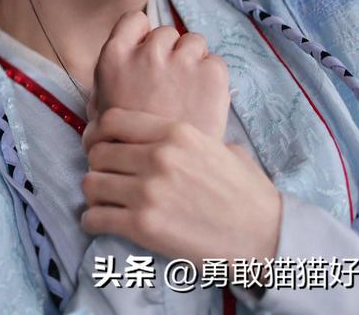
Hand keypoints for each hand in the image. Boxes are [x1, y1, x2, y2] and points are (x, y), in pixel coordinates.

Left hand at [79, 107, 281, 272]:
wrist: (267, 238)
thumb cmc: (250, 196)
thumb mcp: (222, 149)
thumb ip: (189, 138)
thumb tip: (169, 136)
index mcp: (176, 133)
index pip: (112, 120)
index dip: (98, 133)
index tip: (99, 144)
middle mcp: (158, 156)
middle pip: (98, 152)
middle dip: (98, 166)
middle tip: (106, 178)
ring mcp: (149, 191)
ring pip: (90, 183)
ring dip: (94, 194)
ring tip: (104, 202)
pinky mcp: (144, 225)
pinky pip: (94, 217)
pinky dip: (92, 221)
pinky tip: (100, 223)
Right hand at [89, 10, 230, 140]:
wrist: (164, 175)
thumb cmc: (127, 146)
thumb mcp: (100, 111)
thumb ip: (107, 82)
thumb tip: (117, 65)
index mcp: (113, 58)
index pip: (134, 20)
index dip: (142, 35)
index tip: (147, 51)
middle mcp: (146, 54)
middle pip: (166, 32)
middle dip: (170, 52)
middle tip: (171, 80)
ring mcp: (180, 62)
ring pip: (194, 41)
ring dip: (193, 60)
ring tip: (189, 89)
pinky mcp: (210, 75)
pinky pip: (215, 61)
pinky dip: (213, 77)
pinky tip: (204, 98)